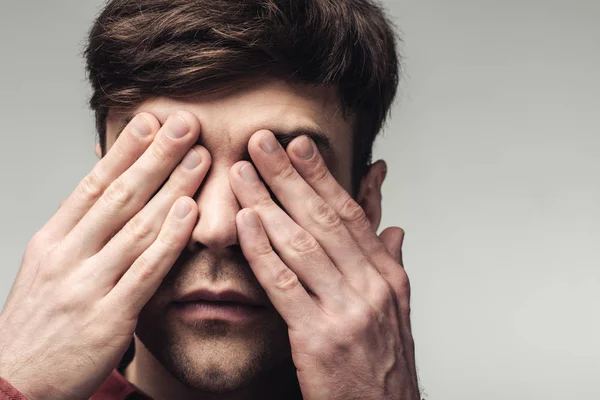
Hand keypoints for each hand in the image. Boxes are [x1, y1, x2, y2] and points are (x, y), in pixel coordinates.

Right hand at [0, 112, 209, 398]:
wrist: (14, 384)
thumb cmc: (39, 322)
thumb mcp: (48, 268)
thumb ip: (80, 231)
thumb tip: (111, 193)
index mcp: (52, 240)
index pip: (92, 183)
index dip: (125, 150)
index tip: (150, 120)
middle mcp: (68, 257)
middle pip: (119, 195)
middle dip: (155, 155)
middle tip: (184, 122)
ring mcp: (87, 286)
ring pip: (137, 225)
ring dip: (172, 187)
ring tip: (198, 157)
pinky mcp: (108, 317)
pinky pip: (146, 270)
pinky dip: (170, 237)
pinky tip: (190, 211)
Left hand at [230, 130, 419, 399]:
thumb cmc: (382, 364)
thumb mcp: (395, 310)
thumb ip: (390, 263)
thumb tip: (394, 227)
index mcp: (387, 275)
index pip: (351, 213)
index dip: (322, 176)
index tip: (298, 146)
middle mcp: (371, 286)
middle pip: (324, 218)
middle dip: (290, 176)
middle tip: (262, 142)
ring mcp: (347, 311)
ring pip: (302, 243)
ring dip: (268, 202)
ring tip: (243, 172)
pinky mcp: (319, 338)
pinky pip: (285, 285)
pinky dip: (263, 250)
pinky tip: (246, 223)